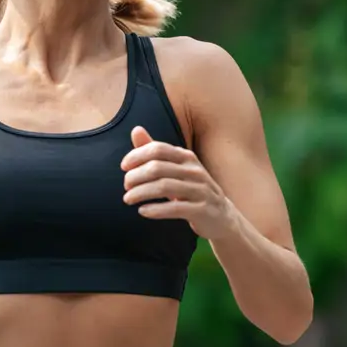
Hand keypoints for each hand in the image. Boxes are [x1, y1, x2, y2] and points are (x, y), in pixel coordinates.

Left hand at [121, 126, 235, 241]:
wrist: (222, 217)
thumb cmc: (192, 189)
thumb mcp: (175, 169)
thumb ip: (155, 151)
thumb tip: (135, 129)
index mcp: (187, 157)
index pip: (157, 149)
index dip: (136, 156)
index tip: (124, 167)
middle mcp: (195, 171)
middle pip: (157, 168)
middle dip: (135, 176)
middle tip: (125, 186)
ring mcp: (201, 190)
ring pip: (164, 187)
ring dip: (141, 193)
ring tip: (128, 199)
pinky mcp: (203, 210)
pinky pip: (175, 208)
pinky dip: (155, 209)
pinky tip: (143, 211)